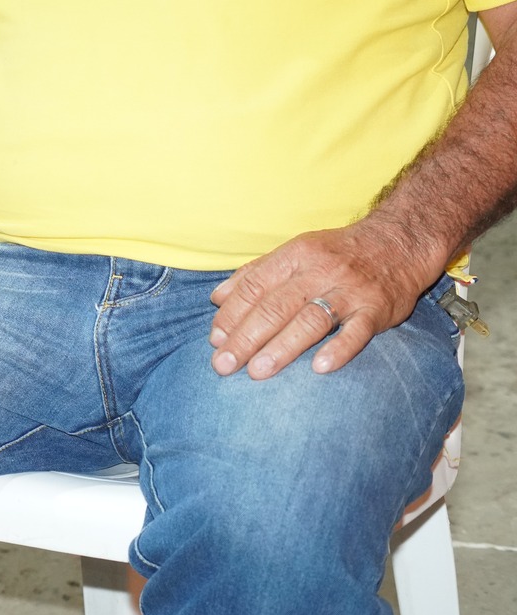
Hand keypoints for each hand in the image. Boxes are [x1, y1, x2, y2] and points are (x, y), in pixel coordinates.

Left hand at [206, 219, 444, 378]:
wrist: (398, 243)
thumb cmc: (336, 253)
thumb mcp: (293, 253)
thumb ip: (255, 274)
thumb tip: (217, 298)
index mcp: (294, 256)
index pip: (254, 286)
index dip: (232, 314)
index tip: (214, 339)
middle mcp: (319, 271)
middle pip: (275, 307)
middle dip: (245, 338)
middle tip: (223, 365)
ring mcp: (349, 290)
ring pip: (310, 320)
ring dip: (282, 347)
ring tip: (257, 371)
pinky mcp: (377, 308)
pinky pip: (357, 331)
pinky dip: (339, 349)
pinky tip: (319, 368)